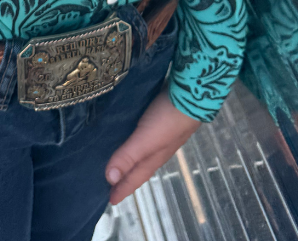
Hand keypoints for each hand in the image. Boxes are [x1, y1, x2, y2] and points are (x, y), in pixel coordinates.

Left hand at [106, 89, 200, 203]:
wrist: (191, 95)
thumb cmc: (168, 120)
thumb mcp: (146, 140)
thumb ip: (128, 157)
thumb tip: (109, 179)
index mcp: (152, 159)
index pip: (134, 178)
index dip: (122, 189)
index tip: (109, 201)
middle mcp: (155, 150)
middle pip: (136, 167)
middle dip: (124, 176)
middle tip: (107, 183)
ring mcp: (157, 134)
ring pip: (138, 152)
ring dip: (126, 158)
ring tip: (111, 158)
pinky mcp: (156, 118)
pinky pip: (139, 135)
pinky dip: (130, 140)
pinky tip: (124, 133)